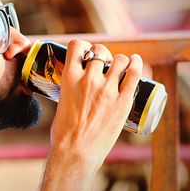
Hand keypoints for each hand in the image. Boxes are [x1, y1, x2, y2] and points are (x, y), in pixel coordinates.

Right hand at [41, 39, 142, 189]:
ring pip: (120, 60)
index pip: (77, 46)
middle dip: (103, 53)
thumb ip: (70, 89)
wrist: (75, 152)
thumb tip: (76, 87)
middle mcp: (88, 79)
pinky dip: (137, 64)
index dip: (83, 46)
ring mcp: (107, 90)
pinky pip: (134, 75)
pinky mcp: (122, 101)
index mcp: (69, 78)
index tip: (87, 52)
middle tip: (104, 63)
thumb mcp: (61, 101)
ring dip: (120, 60)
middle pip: (100, 50)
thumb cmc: (64, 132)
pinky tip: (136, 61)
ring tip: (120, 66)